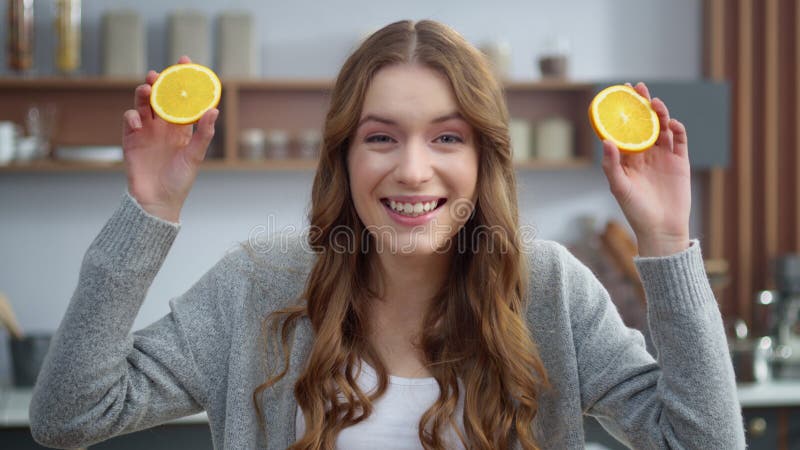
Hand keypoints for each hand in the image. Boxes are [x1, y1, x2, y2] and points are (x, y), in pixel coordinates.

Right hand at [121, 55, 218, 222]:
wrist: (158, 202)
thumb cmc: (180, 181)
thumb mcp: (195, 156)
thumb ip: (204, 134)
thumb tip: (214, 110)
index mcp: (182, 128)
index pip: (183, 98)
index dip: (183, 79)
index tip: (185, 62)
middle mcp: (164, 126)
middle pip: (160, 96)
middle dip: (158, 82)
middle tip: (159, 75)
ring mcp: (146, 131)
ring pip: (143, 104)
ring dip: (143, 93)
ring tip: (146, 89)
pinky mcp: (131, 140)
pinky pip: (129, 120)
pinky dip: (132, 117)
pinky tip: (138, 123)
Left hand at [600, 82, 690, 256]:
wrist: (662, 228)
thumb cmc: (635, 210)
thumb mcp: (619, 188)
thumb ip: (612, 165)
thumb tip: (606, 141)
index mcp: (627, 158)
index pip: (624, 129)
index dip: (621, 112)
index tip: (617, 95)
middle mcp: (645, 154)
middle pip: (643, 123)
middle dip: (641, 104)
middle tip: (637, 87)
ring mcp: (663, 156)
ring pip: (662, 128)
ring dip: (659, 114)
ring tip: (655, 104)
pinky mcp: (680, 162)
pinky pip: (679, 140)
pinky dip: (676, 129)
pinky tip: (671, 124)